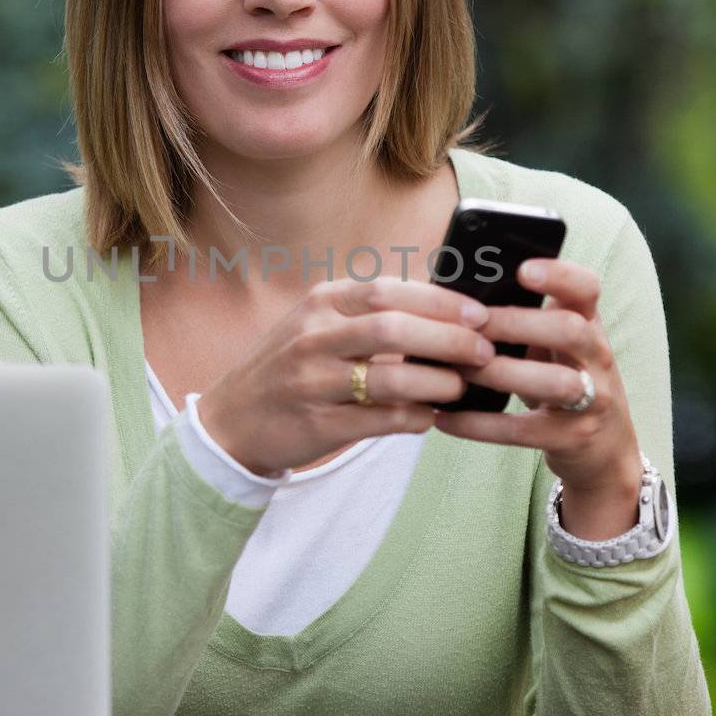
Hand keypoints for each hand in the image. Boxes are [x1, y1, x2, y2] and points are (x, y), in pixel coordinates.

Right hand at [195, 276, 495, 475]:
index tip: (479, 315)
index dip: (441, 302)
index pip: (388, 290)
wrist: (230, 421)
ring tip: (462, 386)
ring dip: (438, 382)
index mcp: (320, 302)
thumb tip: (445, 308)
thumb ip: (368, 312)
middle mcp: (313, 337)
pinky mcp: (318, 424)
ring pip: (391, 379)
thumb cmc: (289, 366)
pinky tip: (431, 416)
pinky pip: (380, 421)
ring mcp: (312, 382)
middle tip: (484, 351)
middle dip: (449, 340)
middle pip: (394, 329)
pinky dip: (415, 418)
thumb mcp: (317, 323)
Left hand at [432, 257, 641, 497]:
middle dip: (516, 323)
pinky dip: (480, 424)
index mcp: (589, 325)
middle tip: (471, 325)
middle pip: (569, 330)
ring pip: (555, 382)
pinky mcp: (572, 437)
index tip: (523, 269)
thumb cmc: (563, 379)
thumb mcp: (556, 345)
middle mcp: (597, 358)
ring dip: (499, 373)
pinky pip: (523, 430)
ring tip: (457, 370)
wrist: (604, 447)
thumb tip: (454, 300)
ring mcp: (593, 400)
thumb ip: (524, 320)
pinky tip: (444, 417)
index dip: (560, 275)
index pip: (587, 289)